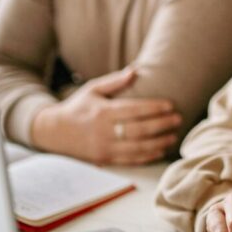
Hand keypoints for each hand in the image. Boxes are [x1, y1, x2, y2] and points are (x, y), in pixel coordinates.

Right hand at [30, 67, 180, 164]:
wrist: (53, 132)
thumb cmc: (77, 107)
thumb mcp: (92, 89)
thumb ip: (114, 82)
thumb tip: (135, 71)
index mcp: (103, 112)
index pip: (134, 110)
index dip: (154, 108)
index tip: (170, 105)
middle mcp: (104, 131)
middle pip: (139, 130)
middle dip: (162, 125)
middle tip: (178, 119)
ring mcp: (104, 147)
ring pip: (138, 148)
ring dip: (159, 142)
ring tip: (174, 136)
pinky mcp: (105, 159)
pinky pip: (131, 160)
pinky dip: (148, 156)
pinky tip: (161, 150)